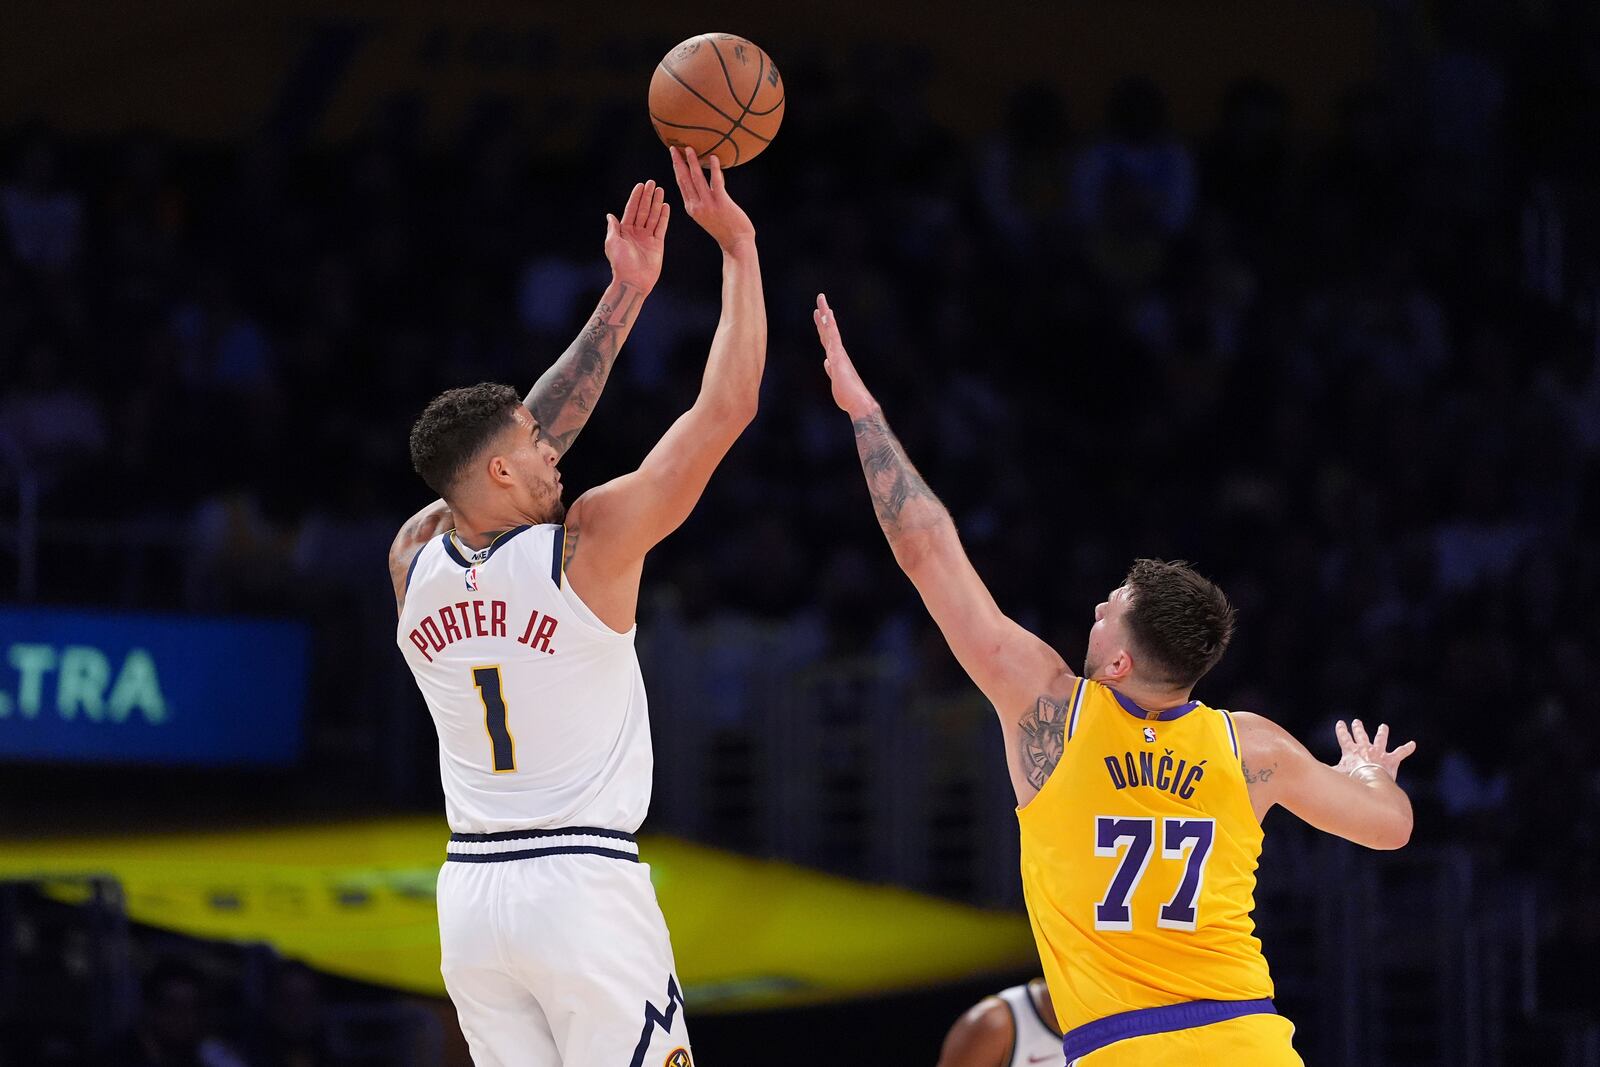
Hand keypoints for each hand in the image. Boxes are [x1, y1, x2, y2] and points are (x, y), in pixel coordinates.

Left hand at [604, 179, 668, 291]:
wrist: (633, 280)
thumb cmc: (620, 263)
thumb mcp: (612, 242)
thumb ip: (613, 228)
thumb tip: (610, 215)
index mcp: (624, 231)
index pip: (631, 210)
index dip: (635, 198)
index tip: (640, 185)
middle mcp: (636, 233)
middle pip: (643, 210)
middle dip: (647, 197)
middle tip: (652, 183)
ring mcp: (647, 238)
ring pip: (652, 217)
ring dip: (656, 203)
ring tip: (660, 190)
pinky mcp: (657, 244)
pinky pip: (661, 227)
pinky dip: (663, 217)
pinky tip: (665, 206)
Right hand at [668, 146, 754, 252]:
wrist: (736, 244)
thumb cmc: (726, 229)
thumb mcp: (708, 215)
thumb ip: (704, 201)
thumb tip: (709, 182)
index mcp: (691, 208)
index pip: (681, 184)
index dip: (677, 169)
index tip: (674, 157)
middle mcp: (696, 206)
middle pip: (684, 179)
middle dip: (678, 162)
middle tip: (674, 148)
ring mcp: (708, 204)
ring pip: (697, 178)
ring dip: (692, 162)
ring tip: (689, 149)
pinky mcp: (721, 202)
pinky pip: (716, 182)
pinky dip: (714, 169)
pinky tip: (713, 157)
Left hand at [813, 293, 875, 417]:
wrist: (858, 403)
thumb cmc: (848, 395)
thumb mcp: (835, 379)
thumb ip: (831, 369)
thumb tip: (826, 361)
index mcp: (836, 357)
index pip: (827, 337)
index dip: (822, 324)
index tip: (819, 312)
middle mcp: (838, 353)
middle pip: (828, 330)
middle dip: (824, 314)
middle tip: (820, 298)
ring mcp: (839, 354)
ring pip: (831, 331)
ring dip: (826, 316)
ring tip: (822, 302)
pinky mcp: (839, 358)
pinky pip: (834, 339)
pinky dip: (831, 326)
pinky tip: (829, 317)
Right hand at [1333, 719, 1416, 781]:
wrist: (1369, 781)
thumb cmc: (1352, 779)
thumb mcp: (1335, 775)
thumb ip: (1325, 773)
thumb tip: (1311, 775)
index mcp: (1351, 751)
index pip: (1344, 737)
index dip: (1341, 730)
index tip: (1340, 723)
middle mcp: (1365, 748)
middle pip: (1361, 735)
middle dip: (1358, 728)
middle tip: (1357, 722)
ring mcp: (1378, 752)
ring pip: (1380, 739)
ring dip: (1382, 733)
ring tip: (1383, 727)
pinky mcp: (1391, 759)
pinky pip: (1401, 752)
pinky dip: (1407, 748)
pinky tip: (1413, 744)